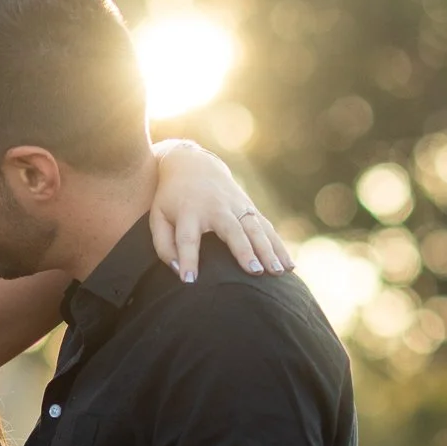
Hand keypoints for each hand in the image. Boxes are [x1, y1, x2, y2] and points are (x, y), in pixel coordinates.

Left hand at [148, 139, 293, 281]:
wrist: (192, 164)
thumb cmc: (171, 199)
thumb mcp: (157, 218)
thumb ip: (164, 246)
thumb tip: (179, 272)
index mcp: (188, 212)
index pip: (186, 238)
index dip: (187, 259)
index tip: (190, 280)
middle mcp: (215, 208)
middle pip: (231, 230)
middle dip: (243, 251)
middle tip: (254, 272)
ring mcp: (236, 206)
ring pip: (255, 229)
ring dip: (268, 250)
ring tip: (278, 272)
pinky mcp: (249, 208)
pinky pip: (267, 229)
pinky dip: (279, 246)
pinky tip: (289, 266)